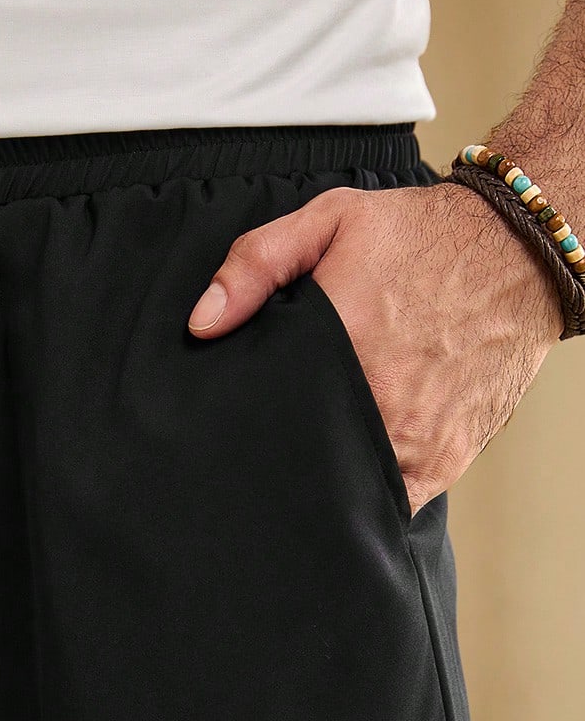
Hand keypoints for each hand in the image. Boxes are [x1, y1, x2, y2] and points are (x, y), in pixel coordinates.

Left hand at [187, 181, 561, 514]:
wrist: (518, 249)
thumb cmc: (420, 236)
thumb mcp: (329, 221)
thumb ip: (255, 264)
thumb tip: (202, 324)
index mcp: (340, 346)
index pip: (269, 416)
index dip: (246, 428)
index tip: (233, 429)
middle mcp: (379, 402)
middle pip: (305, 457)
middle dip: (284, 454)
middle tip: (273, 441)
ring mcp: (415, 440)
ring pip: (348, 486)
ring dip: (329, 479)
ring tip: (313, 454)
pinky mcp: (445, 460)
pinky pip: (396, 499)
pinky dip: (373, 491)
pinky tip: (356, 468)